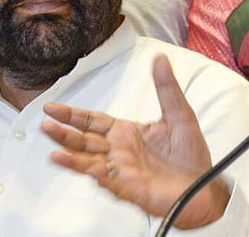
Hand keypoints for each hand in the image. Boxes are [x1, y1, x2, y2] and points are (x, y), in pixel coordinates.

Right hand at [41, 55, 229, 228]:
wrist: (204, 185)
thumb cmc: (190, 154)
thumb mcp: (180, 114)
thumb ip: (167, 88)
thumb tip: (160, 58)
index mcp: (127, 133)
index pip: (93, 122)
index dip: (73, 115)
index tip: (52, 107)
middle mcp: (120, 152)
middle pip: (85, 141)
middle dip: (64, 133)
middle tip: (44, 125)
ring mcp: (122, 171)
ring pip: (90, 163)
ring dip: (72, 157)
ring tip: (54, 151)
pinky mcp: (131, 189)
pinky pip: (111, 183)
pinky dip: (99, 176)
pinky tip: (88, 169)